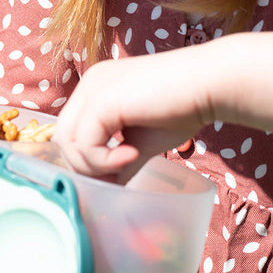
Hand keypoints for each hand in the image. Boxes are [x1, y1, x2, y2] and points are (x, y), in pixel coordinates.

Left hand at [54, 47, 216, 181]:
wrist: (208, 84)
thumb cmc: (182, 108)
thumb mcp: (143, 140)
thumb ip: (120, 160)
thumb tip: (109, 189)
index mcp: (96, 89)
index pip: (71, 130)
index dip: (88, 159)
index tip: (117, 174)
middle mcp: (89, 84)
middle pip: (63, 137)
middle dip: (86, 166)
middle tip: (118, 176)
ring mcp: (93, 89)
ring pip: (68, 142)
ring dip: (95, 165)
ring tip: (129, 162)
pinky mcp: (102, 100)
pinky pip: (85, 144)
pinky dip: (105, 160)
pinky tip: (133, 154)